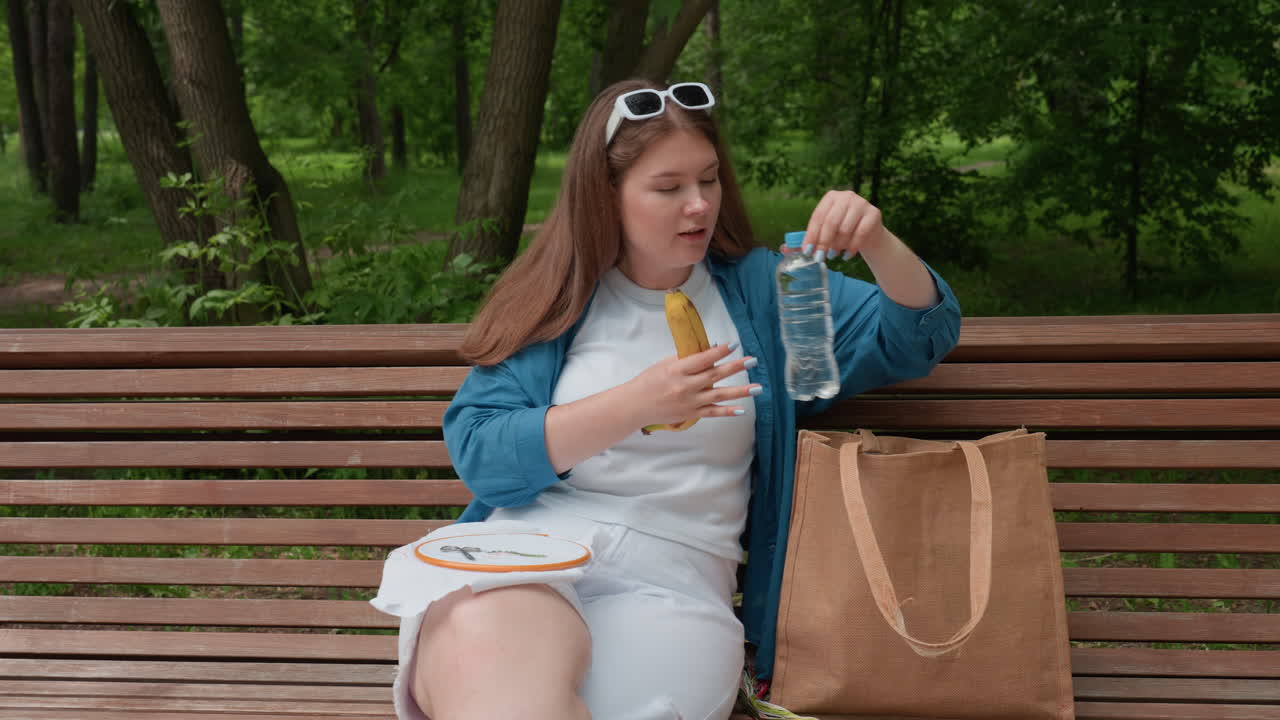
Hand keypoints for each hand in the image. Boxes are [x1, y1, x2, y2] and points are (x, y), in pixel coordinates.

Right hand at [623, 343, 759, 427]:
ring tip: (758, 388)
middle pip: (715, 375)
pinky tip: (742, 409)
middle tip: (753, 361)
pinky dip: (727, 411)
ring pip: (719, 395)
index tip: (733, 345)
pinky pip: (713, 413)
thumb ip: (686, 359)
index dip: (719, 351)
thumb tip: (710, 351)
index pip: (702, 359)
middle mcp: (685, 386)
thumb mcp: (665, 364)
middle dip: (736, 367)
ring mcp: (690, 402)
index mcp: (677, 370)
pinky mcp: (691, 414)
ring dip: (740, 391)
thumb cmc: (649, 381)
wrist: (635, 406)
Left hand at [782, 190, 888, 262]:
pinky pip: (861, 234)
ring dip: (838, 246)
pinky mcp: (874, 213)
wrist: (869, 233)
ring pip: (845, 229)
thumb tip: (783, 249)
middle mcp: (846, 196)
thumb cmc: (841, 232)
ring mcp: (862, 203)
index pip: (817, 217)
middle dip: (823, 243)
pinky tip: (847, 255)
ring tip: (834, 254)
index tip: (807, 251)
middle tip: (820, 258)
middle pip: (831, 222)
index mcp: (830, 197)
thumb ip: (806, 240)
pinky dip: (852, 247)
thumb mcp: (824, 234)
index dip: (811, 235)